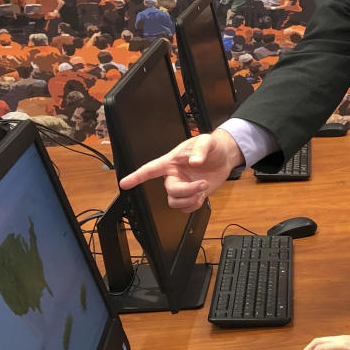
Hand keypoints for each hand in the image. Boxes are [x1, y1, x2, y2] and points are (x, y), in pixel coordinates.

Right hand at [118, 129, 243, 211]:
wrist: (225, 157)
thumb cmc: (211, 146)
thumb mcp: (206, 142)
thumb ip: (200, 150)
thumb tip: (194, 161)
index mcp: (172, 162)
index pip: (150, 169)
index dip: (136, 176)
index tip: (124, 183)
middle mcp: (174, 176)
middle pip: (170, 191)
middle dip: (186, 191)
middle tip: (201, 184)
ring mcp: (183, 186)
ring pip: (175, 202)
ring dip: (190, 199)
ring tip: (201, 189)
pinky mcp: (192, 194)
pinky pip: (186, 208)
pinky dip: (194, 206)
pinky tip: (201, 196)